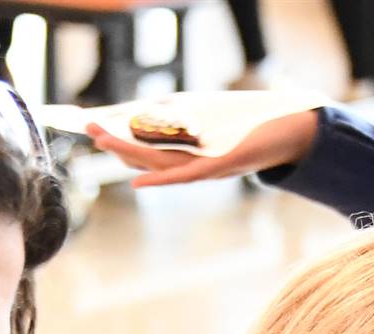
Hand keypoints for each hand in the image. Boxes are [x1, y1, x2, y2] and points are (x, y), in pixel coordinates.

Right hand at [84, 109, 321, 188]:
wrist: (286, 134)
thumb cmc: (246, 126)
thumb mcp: (206, 116)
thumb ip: (177, 115)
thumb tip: (142, 110)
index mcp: (185, 154)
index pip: (143, 148)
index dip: (116, 140)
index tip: (90, 127)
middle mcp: (189, 164)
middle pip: (144, 157)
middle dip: (114, 144)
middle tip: (87, 129)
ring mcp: (201, 168)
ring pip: (157, 165)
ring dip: (128, 155)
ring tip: (103, 139)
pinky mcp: (218, 169)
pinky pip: (184, 177)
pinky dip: (160, 181)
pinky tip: (138, 182)